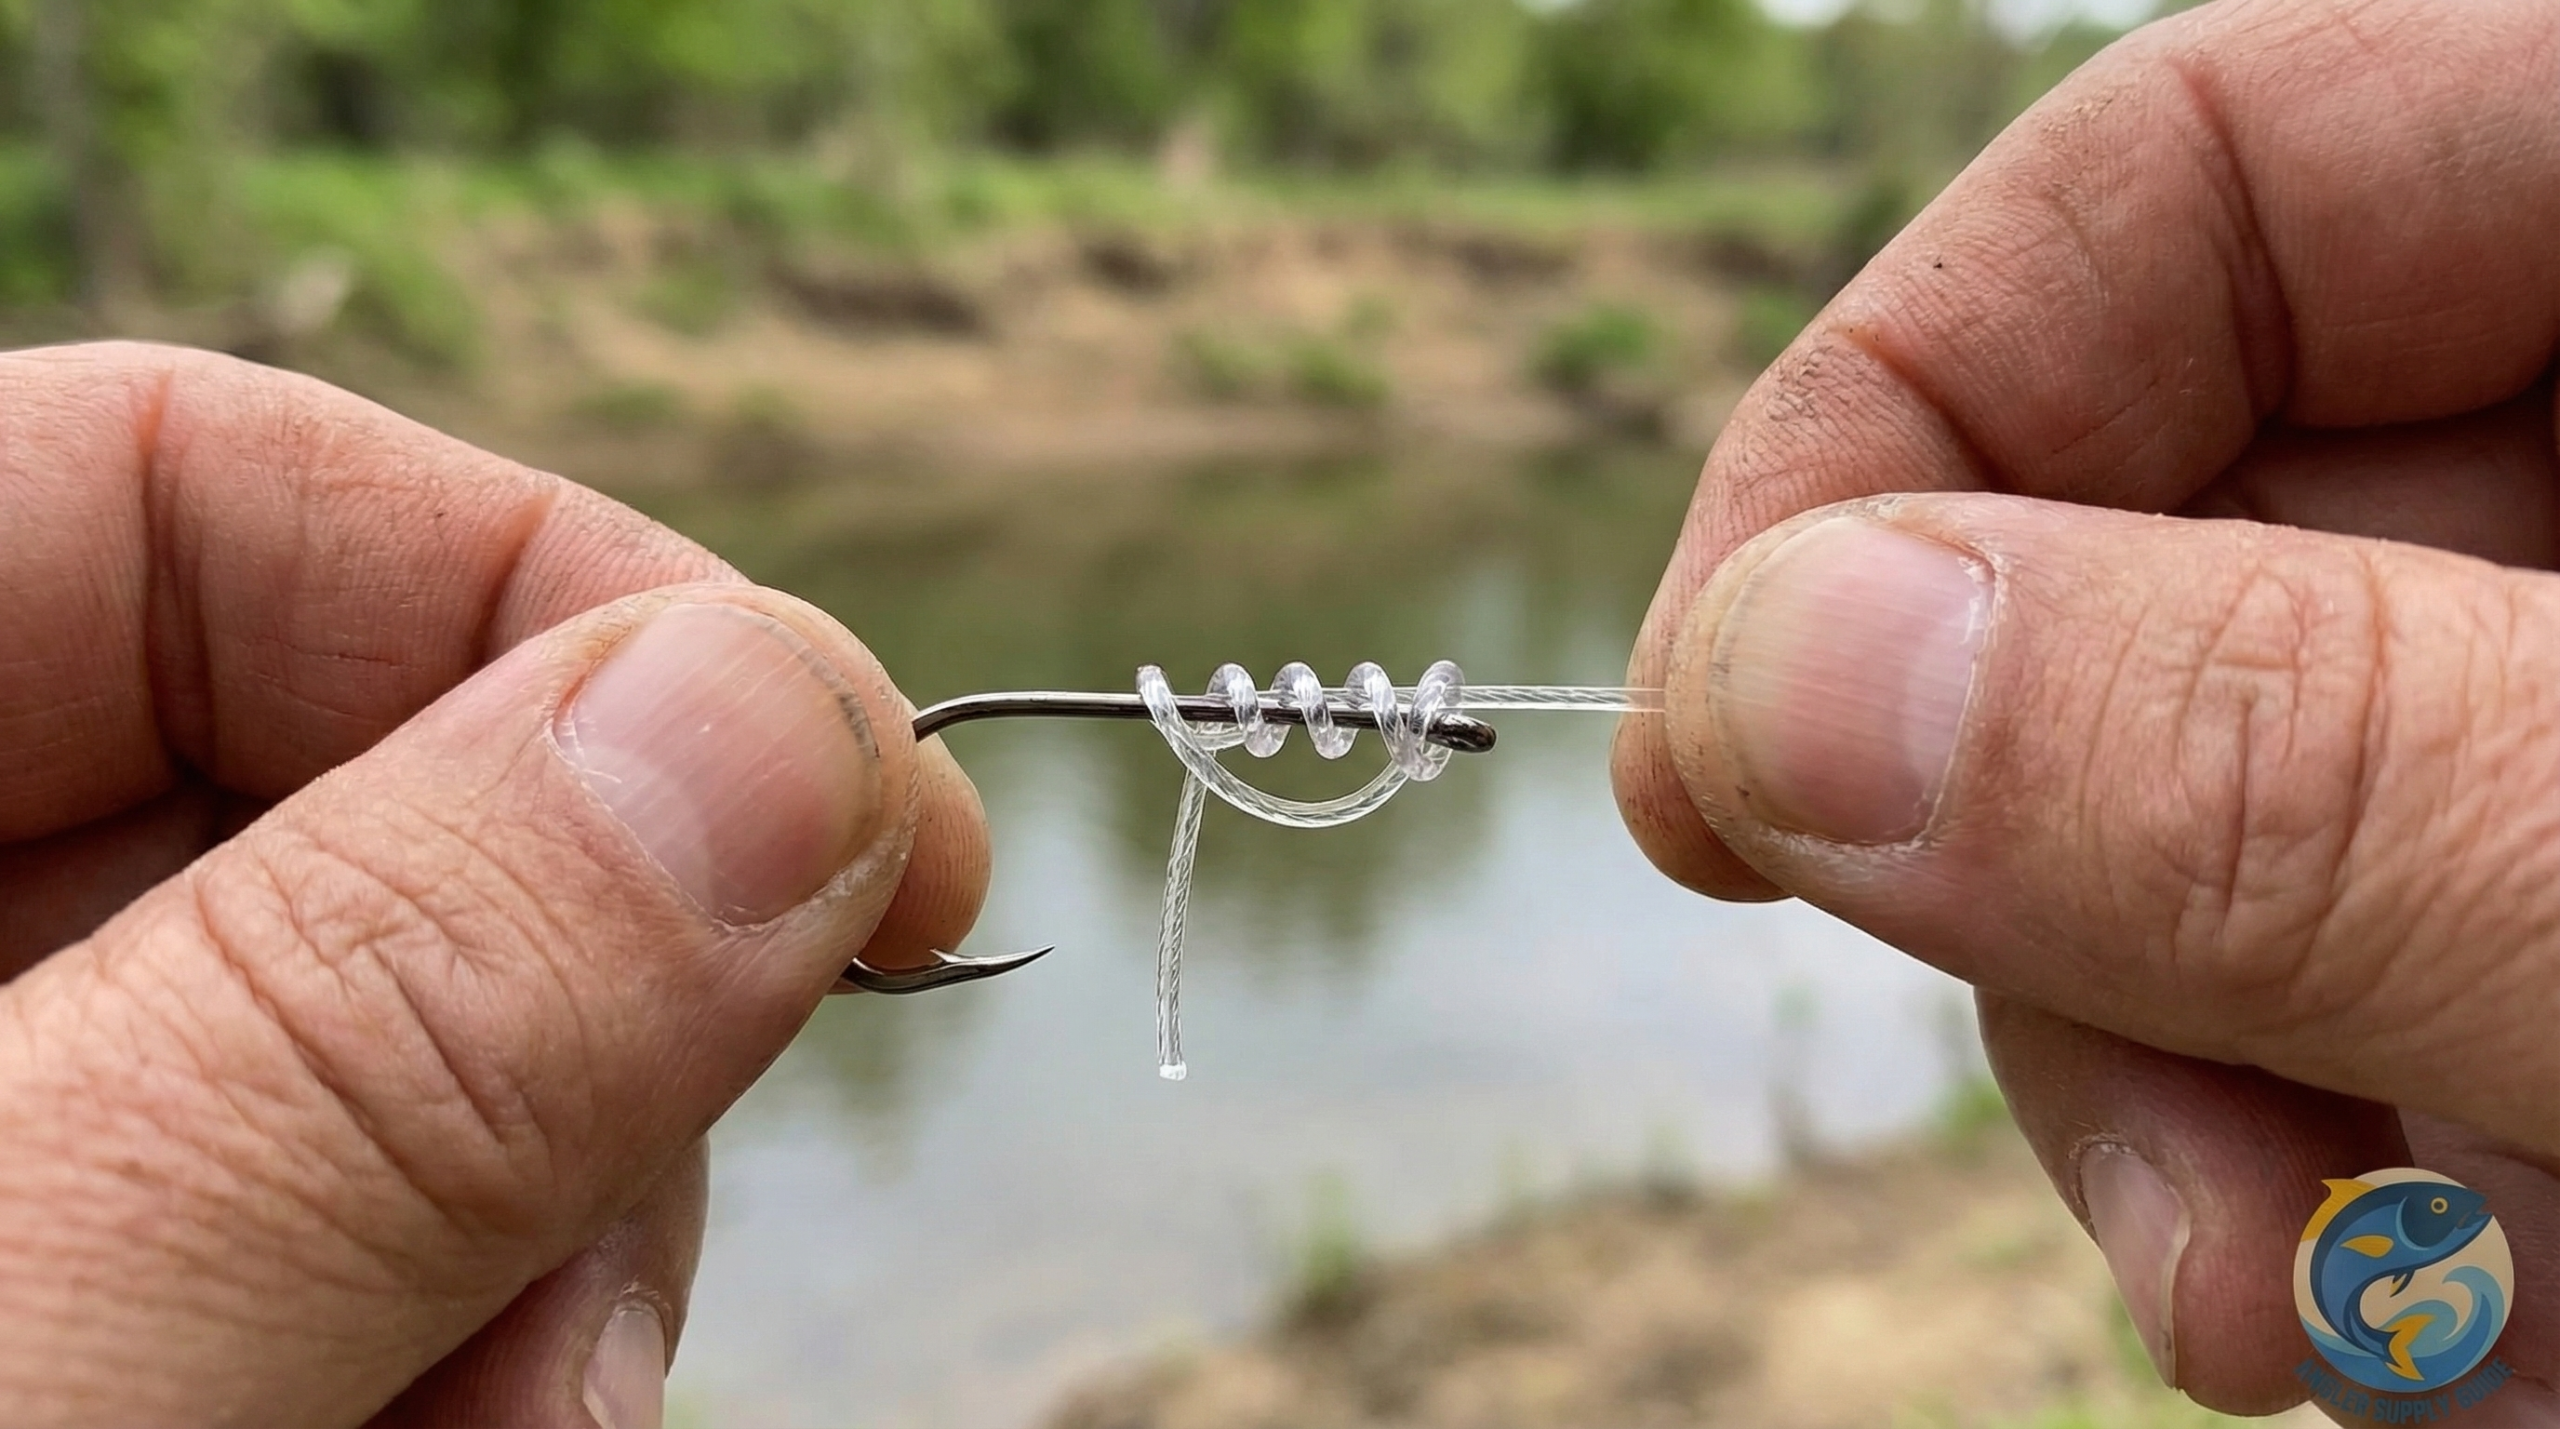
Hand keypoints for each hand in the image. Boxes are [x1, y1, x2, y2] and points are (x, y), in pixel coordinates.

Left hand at [0, 344, 990, 1426]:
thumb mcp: (40, 1350)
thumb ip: (368, 1032)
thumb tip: (785, 720)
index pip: (171, 484)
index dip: (552, 594)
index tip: (875, 834)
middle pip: (346, 785)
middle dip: (582, 1011)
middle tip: (622, 1282)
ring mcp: (18, 1127)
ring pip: (406, 1035)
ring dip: (557, 1229)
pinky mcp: (100, 1291)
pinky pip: (362, 1226)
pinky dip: (480, 1344)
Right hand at [1612, 1, 2559, 1419]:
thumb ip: (2304, 768)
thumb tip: (1782, 679)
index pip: (2212, 167)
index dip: (1901, 428)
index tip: (1714, 773)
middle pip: (2170, 541)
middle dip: (2074, 897)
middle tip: (2168, 1205)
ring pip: (2226, 809)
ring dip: (2199, 1089)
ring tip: (2345, 1319)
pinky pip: (2355, 975)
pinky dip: (2337, 1166)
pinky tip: (2438, 1311)